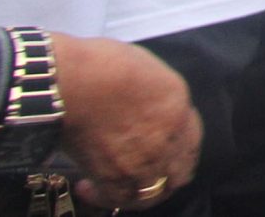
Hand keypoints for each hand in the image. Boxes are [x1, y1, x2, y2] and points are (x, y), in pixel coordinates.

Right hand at [50, 34, 201, 209]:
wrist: (72, 80)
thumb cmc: (101, 64)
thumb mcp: (146, 72)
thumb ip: (155, 98)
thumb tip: (142, 110)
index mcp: (178, 106)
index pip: (191, 138)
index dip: (178, 147)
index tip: (162, 150)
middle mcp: (168, 137)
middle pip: (179, 172)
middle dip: (167, 176)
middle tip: (148, 175)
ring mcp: (144, 160)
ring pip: (155, 193)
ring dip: (140, 193)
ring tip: (121, 189)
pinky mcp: (113, 176)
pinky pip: (118, 199)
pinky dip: (103, 198)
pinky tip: (87, 186)